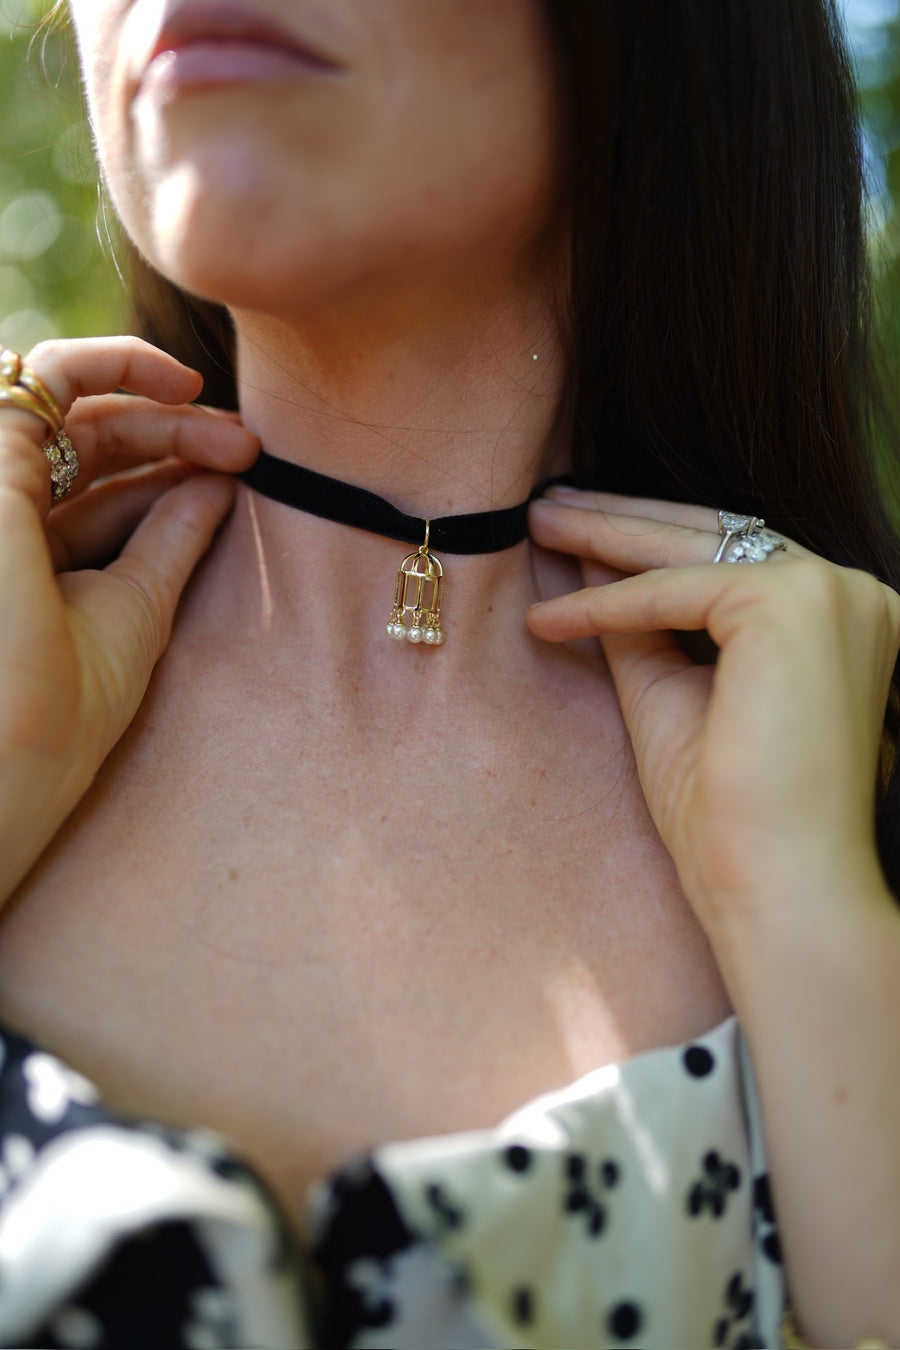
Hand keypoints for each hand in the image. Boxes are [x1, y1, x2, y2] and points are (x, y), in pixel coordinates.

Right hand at [0, 336, 258, 899]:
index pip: (98, 483)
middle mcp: (6, 517)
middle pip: (85, 440)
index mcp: (30, 552)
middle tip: (247, 446)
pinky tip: (176, 386)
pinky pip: (37, 381)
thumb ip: (169, 538)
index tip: (244, 463)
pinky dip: (107, 367)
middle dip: (173, 427)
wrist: (4, 759)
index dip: (170, 461)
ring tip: (221, 418)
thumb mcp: (134, 610)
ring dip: (145, 395)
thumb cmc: (60, 714)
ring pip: (61, 403)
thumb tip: (219, 483)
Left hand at [527, 489, 899, 933]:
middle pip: (711, 537)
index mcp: (836, 620)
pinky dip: (607, 602)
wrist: (775, 885)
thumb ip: (642, 628)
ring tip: (538, 524)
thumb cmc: (729, 816)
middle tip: (548, 506)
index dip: (649, 545)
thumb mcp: (673, 695)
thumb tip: (594, 565)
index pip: (731, 560)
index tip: (583, 537)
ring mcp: (829, 592)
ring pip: (693, 546)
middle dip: (621, 520)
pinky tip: (549, 617)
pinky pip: (674, 591)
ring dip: (607, 532)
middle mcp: (849, 594)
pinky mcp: (792, 602)